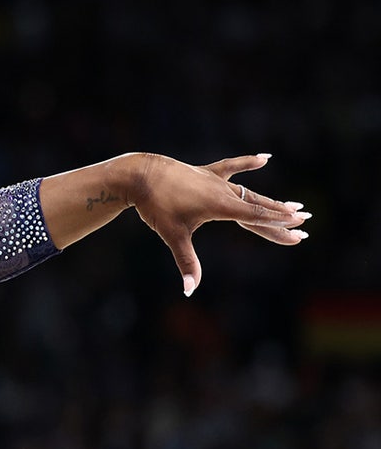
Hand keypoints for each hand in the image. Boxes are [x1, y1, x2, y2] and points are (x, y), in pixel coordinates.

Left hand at [130, 153, 308, 295]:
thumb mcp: (172, 235)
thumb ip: (186, 262)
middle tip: (307, 223)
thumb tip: (189, 290)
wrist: (140, 175)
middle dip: (282, 216)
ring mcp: (215, 180)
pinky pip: (231, 167)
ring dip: (270, 201)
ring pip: (249, 193)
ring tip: (294, 205)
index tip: (300, 227)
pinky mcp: (206, 172)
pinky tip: (265, 158)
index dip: (278, 224)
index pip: (256, 217)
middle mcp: (223, 191)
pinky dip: (248, 162)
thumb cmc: (156, 206)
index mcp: (221, 206)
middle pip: (258, 206)